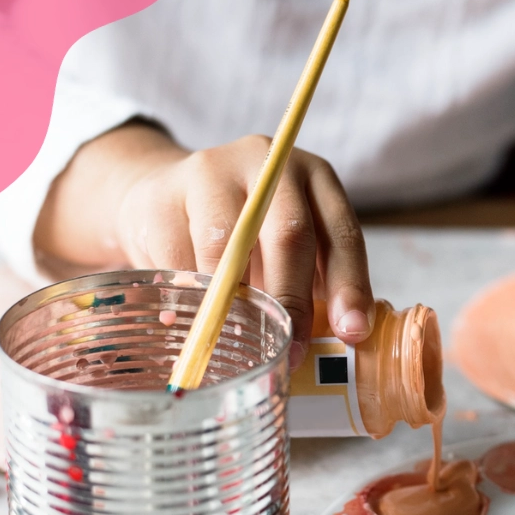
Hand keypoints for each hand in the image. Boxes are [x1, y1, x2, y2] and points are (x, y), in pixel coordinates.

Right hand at [35, 123, 374, 360]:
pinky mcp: (163, 195)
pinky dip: (189, 298)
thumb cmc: (244, 235)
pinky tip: (192, 320)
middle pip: (288, 234)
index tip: (351, 332)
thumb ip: (311, 284)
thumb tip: (328, 343)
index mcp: (314, 177)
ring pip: (227, 247)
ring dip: (234, 303)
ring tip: (237, 340)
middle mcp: (268, 164)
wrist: (164, 196)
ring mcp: (211, 173)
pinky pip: (178, 258)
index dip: (349, 286)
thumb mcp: (287, 247)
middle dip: (292, 301)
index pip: (341, 233)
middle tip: (291, 350)